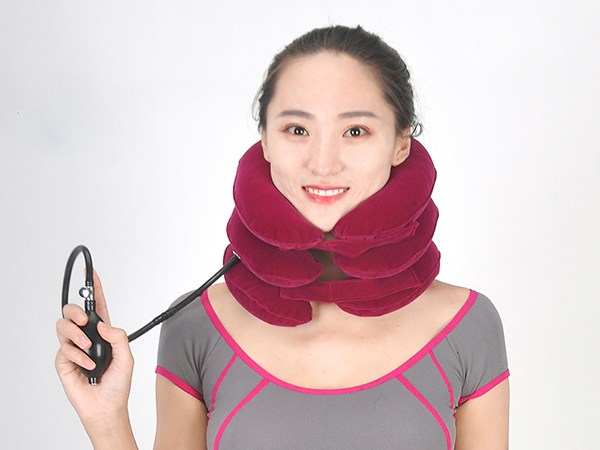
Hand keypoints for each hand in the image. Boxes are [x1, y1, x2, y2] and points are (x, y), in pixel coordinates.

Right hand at [56, 270, 133, 427]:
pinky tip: (87, 367)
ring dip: (76, 335)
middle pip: (72, 312)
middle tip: (84, 321)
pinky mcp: (64, 362)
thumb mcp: (127, 357)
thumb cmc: (118, 384)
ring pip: (63, 327)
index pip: (96, 306)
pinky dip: (77, 356)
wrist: (107, 406)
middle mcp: (86, 337)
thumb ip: (118, 337)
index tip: (91, 273)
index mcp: (103, 332)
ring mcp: (74, 349)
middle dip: (75, 310)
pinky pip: (64, 349)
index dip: (93, 289)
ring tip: (88, 348)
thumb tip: (102, 324)